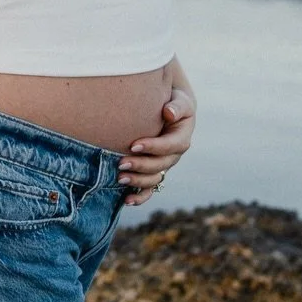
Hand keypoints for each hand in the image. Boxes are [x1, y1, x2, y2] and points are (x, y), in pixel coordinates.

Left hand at [117, 88, 194, 206]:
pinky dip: (139, 197)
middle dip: (141, 165)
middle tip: (121, 162)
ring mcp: (163, 166)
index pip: (170, 146)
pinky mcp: (153, 172)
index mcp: (181, 139)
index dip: (153, 147)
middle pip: (160, 165)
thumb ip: (177, 106)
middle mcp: (173, 156)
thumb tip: (169, 113)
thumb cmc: (173, 102)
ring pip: (154, 179)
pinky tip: (126, 201)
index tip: (134, 144)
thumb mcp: (180, 101)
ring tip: (120, 178)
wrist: (169, 111)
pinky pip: (149, 189)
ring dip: (137, 181)